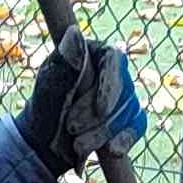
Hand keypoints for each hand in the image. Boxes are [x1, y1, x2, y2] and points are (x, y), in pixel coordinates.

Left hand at [17, 31, 145, 177]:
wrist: (46, 142)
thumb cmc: (45, 108)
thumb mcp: (49, 84)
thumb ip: (65, 61)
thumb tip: (74, 32)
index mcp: (94, 53)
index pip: (114, 60)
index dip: (111, 85)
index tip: (101, 109)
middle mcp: (114, 72)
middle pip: (123, 90)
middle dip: (98, 116)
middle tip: (71, 129)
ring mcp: (124, 96)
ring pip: (128, 111)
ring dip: (103, 132)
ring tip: (77, 145)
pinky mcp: (129, 119)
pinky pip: (136, 127)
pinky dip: (125, 139)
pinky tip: (112, 150)